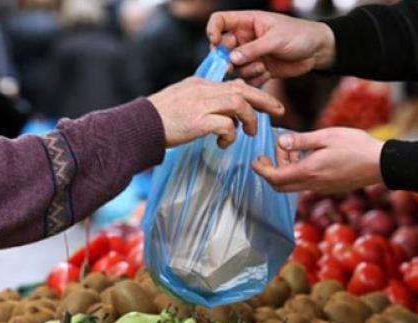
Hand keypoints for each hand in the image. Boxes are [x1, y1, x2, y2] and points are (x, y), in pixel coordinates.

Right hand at [149, 77, 283, 147]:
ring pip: (238, 104)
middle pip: (243, 89)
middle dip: (264, 100)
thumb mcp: (183, 101)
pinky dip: (230, 135)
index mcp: (201, 84)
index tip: (266, 103)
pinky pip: (226, 125)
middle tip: (279, 111)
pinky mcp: (198, 122)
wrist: (138, 126)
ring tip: (250, 133)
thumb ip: (203, 102)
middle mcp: (203, 90)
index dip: (254, 93)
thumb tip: (222, 116)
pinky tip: (223, 143)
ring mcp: (201, 105)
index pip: (234, 84)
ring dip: (249, 120)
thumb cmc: (160, 119)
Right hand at [207, 11, 335, 85]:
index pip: (220, 21)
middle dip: (227, 59)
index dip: (213, 31)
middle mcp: (246, 38)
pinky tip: (267, 73)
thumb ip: (253, 49)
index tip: (215, 43)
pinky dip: (255, 79)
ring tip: (262, 67)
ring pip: (235, 66)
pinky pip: (248, 79)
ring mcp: (252, 55)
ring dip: (246, 70)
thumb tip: (232, 58)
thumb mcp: (276, 39)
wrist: (318, 51)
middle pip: (223, 49)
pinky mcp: (260, 69)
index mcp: (247, 22)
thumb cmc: (300, 35)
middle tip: (233, 66)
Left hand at [252, 127, 384, 193]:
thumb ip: (301, 141)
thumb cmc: (356, 146)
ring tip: (292, 149)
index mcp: (309, 171)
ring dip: (286, 170)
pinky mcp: (329, 187)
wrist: (381, 164)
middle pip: (280, 186)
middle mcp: (312, 184)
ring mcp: (321, 188)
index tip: (255, 160)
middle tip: (270, 154)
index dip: (261, 170)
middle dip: (270, 171)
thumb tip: (280, 142)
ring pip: (293, 185)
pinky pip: (305, 184)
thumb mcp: (326, 136)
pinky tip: (306, 157)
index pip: (275, 178)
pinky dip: (298, 172)